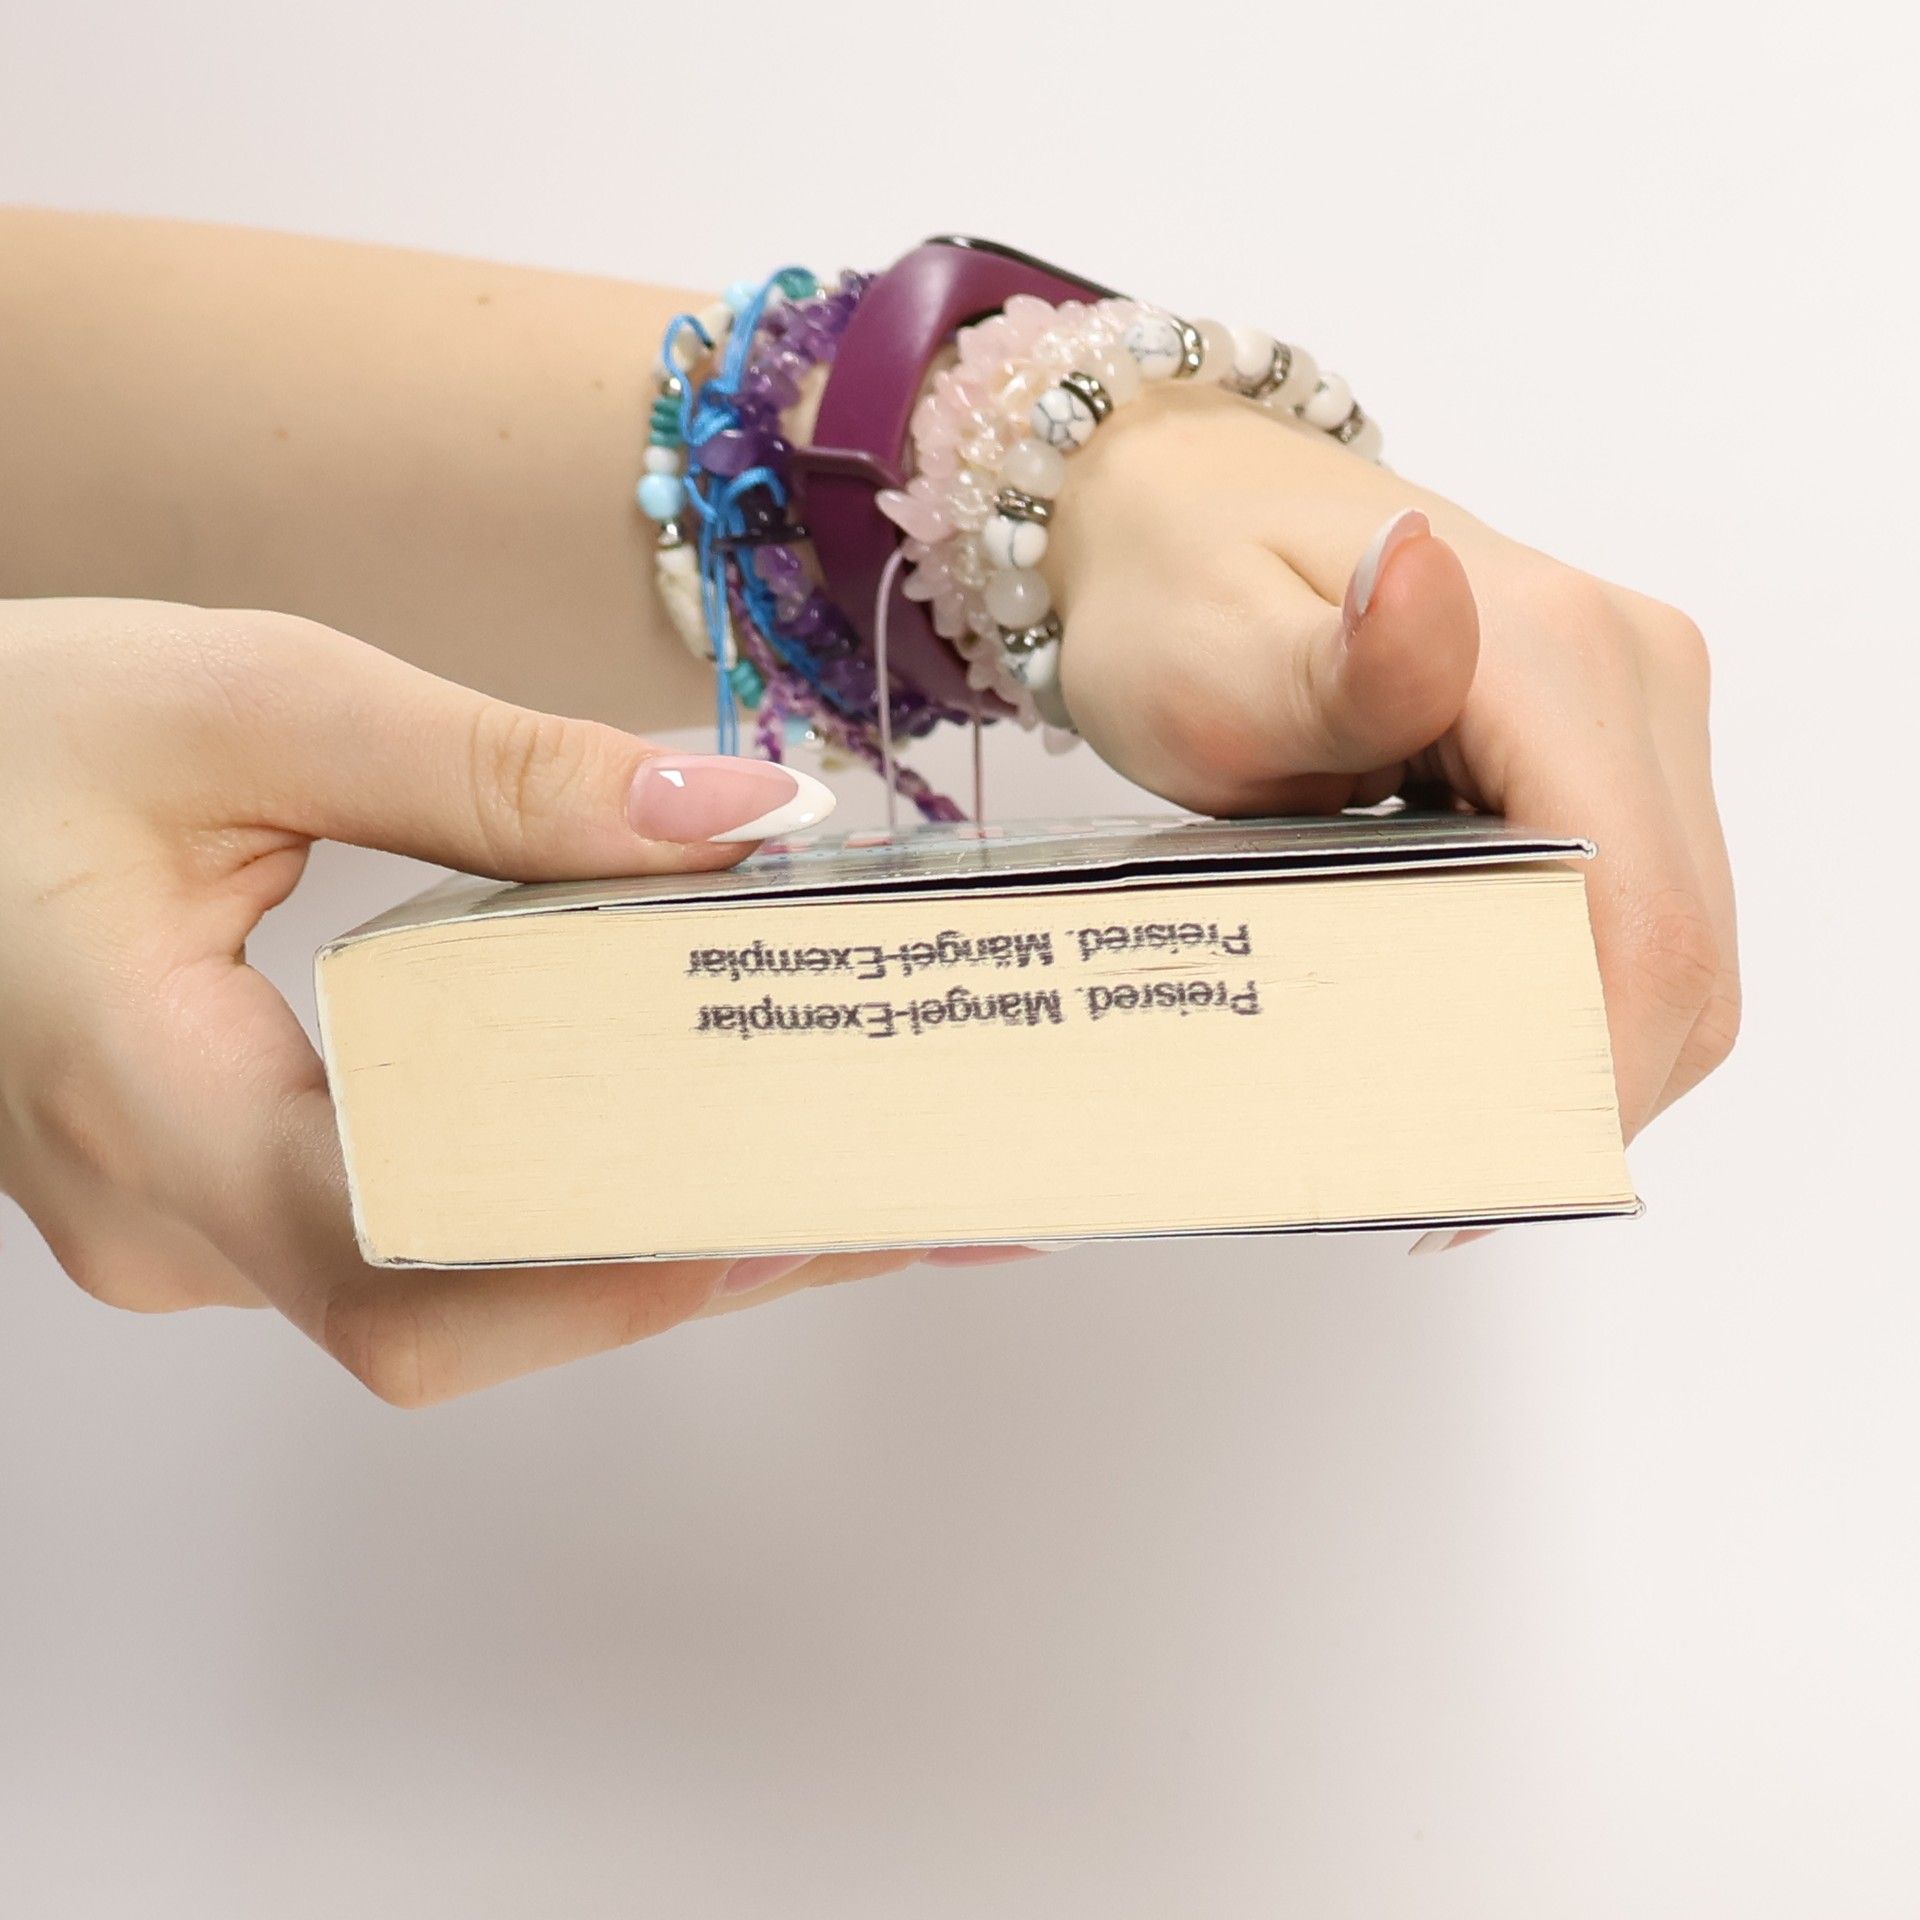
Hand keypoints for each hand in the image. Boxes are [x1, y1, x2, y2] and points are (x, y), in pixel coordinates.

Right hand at [0, 597, 910, 1404]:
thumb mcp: (247, 702)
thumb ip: (497, 773)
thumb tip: (742, 818)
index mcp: (141, 1107)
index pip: (400, 1269)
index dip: (609, 1268)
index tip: (796, 1213)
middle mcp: (168, 1221)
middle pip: (455, 1312)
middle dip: (681, 1268)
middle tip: (882, 1196)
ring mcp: (195, 1228)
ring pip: (448, 1296)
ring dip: (644, 1246)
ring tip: (832, 1172)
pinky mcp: (232, 1195)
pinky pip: (423, 1240)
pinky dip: (569, 1207)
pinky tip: (691, 1142)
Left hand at [1053, 389, 1737, 1138]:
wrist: (1180, 509)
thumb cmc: (1176, 590)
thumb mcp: (1214, 656)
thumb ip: (1337, 667)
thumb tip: (1419, 580)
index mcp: (1551, 649)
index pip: (1634, 911)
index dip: (1582, 1066)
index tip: (1485, 1165)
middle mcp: (1628, 664)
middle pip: (1681, 942)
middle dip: (1588, 1084)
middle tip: (1460, 1178)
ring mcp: (1631, 698)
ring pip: (1679, 933)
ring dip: (1595, 1050)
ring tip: (1470, 1130)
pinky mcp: (1609, 735)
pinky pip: (1641, 899)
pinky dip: (1582, 992)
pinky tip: (1489, 1046)